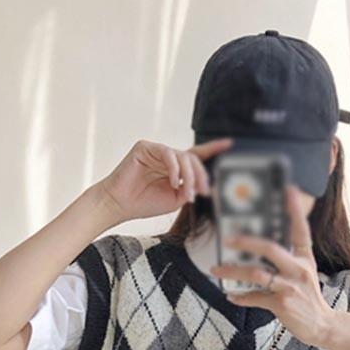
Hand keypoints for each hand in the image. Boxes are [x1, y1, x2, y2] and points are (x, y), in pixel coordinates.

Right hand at [94, 137, 233, 223]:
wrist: (120, 205)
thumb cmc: (144, 203)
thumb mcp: (175, 198)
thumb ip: (190, 188)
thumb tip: (205, 184)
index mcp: (174, 168)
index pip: (196, 156)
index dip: (212, 149)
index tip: (229, 144)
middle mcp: (166, 157)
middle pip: (193, 159)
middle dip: (201, 176)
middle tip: (203, 192)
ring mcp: (156, 150)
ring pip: (182, 156)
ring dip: (189, 176)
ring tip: (187, 193)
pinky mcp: (145, 147)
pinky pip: (168, 153)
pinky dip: (174, 168)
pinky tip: (174, 182)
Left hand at [209, 183, 334, 347]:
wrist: (320, 325)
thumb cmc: (307, 297)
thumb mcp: (304, 273)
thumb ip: (287, 259)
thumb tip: (257, 249)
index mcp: (304, 258)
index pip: (301, 230)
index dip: (295, 210)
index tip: (287, 189)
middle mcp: (299, 269)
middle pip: (270, 248)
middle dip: (246, 241)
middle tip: (227, 238)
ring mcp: (290, 287)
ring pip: (256, 273)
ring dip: (233, 271)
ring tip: (216, 270)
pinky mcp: (282, 304)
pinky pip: (255, 297)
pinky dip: (241, 297)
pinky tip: (230, 296)